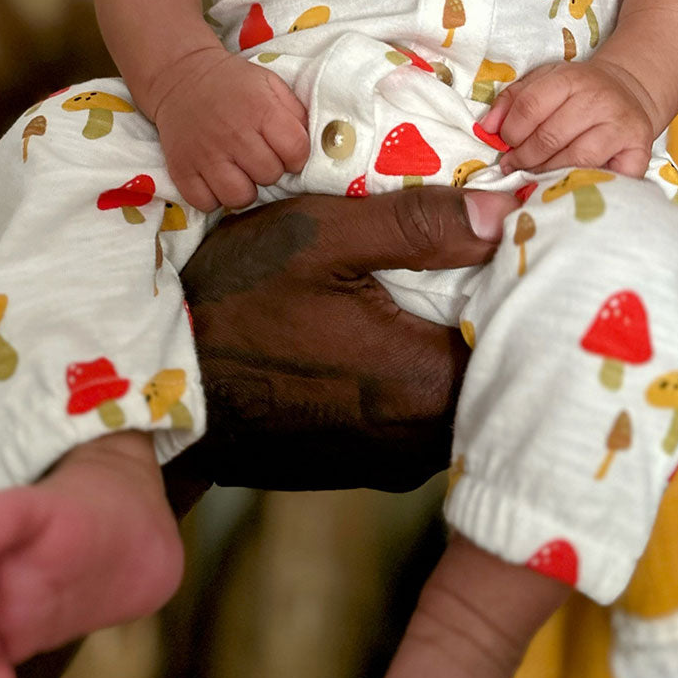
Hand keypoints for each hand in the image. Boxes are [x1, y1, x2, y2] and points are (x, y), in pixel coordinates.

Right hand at [152, 48, 309, 210]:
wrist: (181, 79)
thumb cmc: (233, 84)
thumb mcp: (270, 84)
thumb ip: (296, 113)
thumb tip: (315, 144)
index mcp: (260, 110)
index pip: (296, 152)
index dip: (296, 156)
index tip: (285, 150)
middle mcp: (233, 135)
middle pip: (269, 175)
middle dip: (270, 169)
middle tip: (258, 156)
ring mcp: (205, 155)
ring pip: (239, 197)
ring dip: (244, 189)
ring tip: (240, 171)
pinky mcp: (181, 170)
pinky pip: (206, 203)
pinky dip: (213, 197)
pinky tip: (216, 178)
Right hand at [167, 184, 512, 497]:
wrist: (154, 388)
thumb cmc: (230, 302)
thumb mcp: (320, 236)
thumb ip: (421, 223)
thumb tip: (509, 209)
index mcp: (423, 386)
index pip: (520, 336)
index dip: (523, 285)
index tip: (520, 244)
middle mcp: (418, 443)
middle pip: (493, 372)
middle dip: (494, 316)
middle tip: (485, 258)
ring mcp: (387, 464)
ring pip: (456, 399)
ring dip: (455, 348)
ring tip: (446, 288)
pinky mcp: (359, 468)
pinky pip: (417, 419)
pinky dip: (419, 377)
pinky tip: (397, 330)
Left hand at [481, 58, 655, 177]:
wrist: (627, 92)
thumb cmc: (576, 92)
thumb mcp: (542, 82)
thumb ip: (511, 101)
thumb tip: (486, 128)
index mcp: (572, 78)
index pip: (530, 107)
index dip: (511, 132)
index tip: (505, 145)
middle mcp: (599, 99)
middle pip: (549, 137)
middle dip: (524, 158)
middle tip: (515, 167)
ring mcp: (621, 125)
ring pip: (575, 159)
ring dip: (548, 173)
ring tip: (536, 177)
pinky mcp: (639, 150)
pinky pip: (606, 177)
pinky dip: (584, 185)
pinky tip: (568, 185)